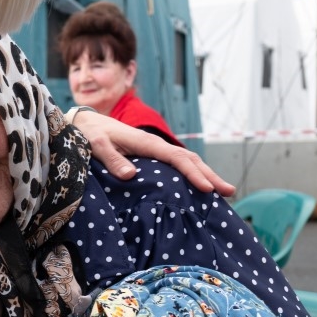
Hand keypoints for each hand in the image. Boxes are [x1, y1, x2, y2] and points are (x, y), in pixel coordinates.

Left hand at [73, 111, 234, 195]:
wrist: (86, 123)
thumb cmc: (90, 135)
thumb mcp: (96, 147)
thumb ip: (112, 160)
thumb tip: (131, 175)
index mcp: (146, 143)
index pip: (177, 159)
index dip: (193, 174)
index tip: (207, 189)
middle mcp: (155, 145)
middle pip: (190, 159)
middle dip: (210, 175)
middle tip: (230, 192)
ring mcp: (156, 150)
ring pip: (187, 161)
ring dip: (205, 174)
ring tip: (224, 192)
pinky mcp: (152, 155)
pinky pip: (178, 164)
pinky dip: (193, 173)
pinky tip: (200, 186)